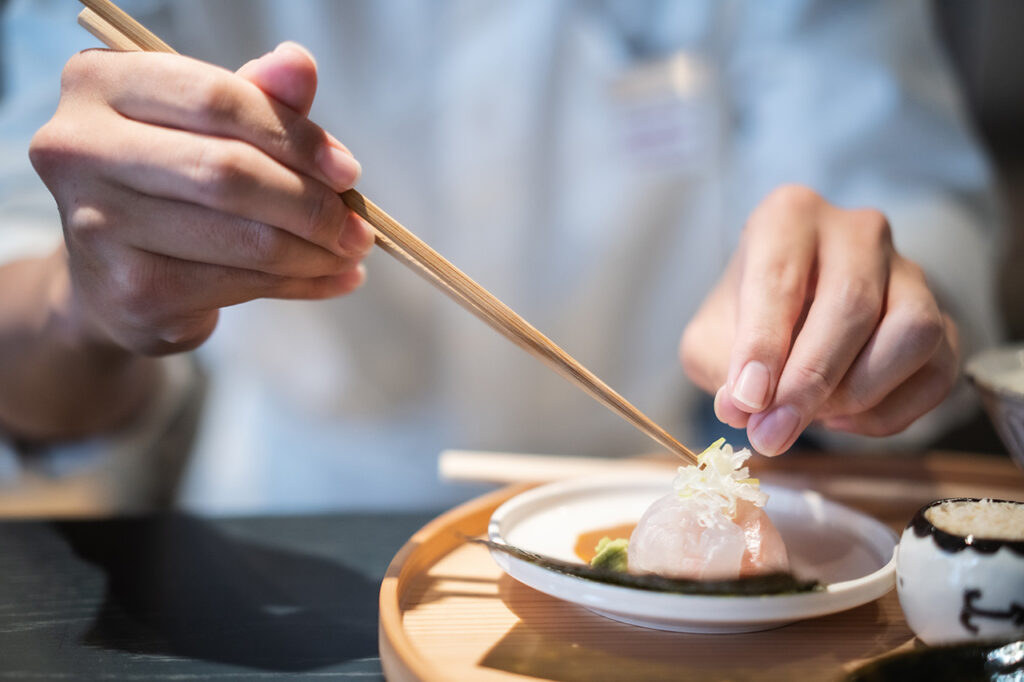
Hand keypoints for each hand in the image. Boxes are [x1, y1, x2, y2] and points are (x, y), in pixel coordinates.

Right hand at [28, 43, 373, 355]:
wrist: (109, 280)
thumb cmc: (167, 186)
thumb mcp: (205, 129)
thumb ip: (255, 97)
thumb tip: (300, 65)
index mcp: (98, 85)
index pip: (217, 100)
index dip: (296, 136)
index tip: (347, 171)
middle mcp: (80, 150)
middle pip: (230, 174)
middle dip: (312, 205)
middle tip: (357, 227)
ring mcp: (98, 226)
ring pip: (245, 238)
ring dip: (315, 251)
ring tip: (349, 252)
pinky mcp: (131, 291)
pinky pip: (242, 284)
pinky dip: (301, 283)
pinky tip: (331, 279)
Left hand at [680, 185, 958, 454]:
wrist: (789, 317)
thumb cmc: (746, 319)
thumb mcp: (710, 338)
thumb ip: (719, 368)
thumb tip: (743, 408)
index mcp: (789, 217)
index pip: (779, 278)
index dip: (763, 345)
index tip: (748, 399)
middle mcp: (857, 232)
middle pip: (851, 304)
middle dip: (809, 381)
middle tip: (773, 433)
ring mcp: (910, 273)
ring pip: (912, 332)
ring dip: (859, 392)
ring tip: (812, 417)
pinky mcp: (943, 320)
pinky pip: (936, 372)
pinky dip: (889, 412)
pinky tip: (843, 418)